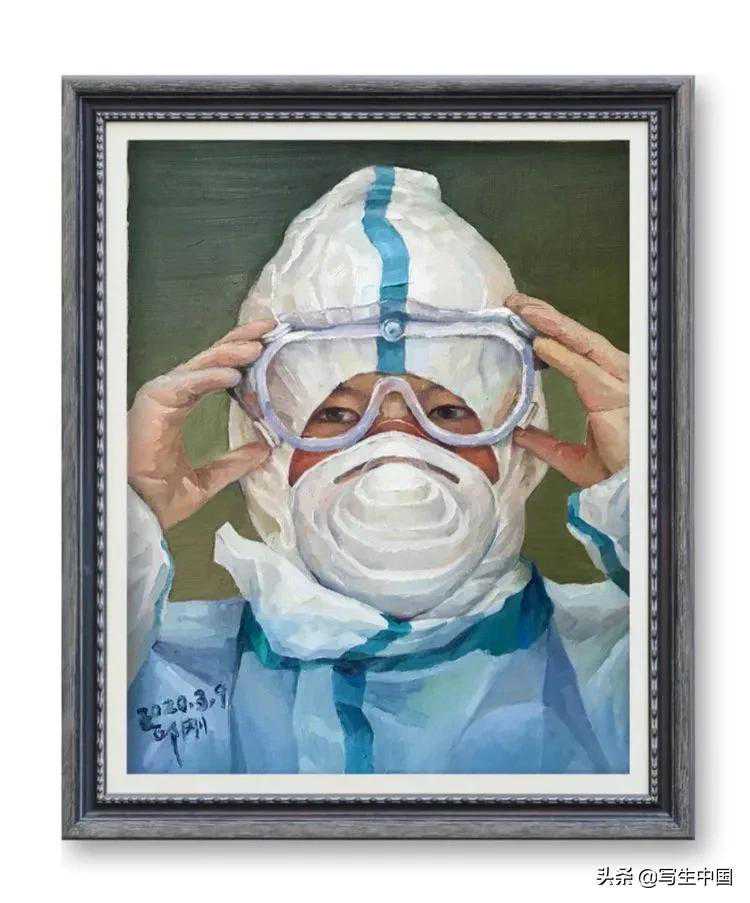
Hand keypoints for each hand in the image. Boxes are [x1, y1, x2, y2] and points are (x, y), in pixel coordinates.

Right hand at [128, 319, 274, 528]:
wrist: (139, 511)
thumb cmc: (162, 496)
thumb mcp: (209, 478)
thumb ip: (235, 461)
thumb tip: (264, 449)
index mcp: (182, 406)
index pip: (216, 372)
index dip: (241, 356)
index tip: (267, 342)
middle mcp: (172, 395)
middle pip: (211, 358)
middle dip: (241, 340)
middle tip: (270, 326)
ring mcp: (162, 396)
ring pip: (201, 365)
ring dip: (230, 353)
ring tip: (257, 346)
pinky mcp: (154, 402)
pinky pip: (186, 383)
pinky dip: (210, 376)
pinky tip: (232, 374)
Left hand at [506, 293, 628, 487]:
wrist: (633, 492)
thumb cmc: (614, 474)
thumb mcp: (571, 458)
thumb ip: (545, 443)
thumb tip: (518, 433)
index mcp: (605, 389)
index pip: (573, 351)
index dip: (547, 333)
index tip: (520, 320)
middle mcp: (614, 379)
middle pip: (576, 339)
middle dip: (545, 317)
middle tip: (514, 302)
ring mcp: (618, 384)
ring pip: (582, 344)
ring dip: (551, 325)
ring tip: (524, 311)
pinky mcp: (616, 397)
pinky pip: (584, 370)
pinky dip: (562, 356)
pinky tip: (540, 344)